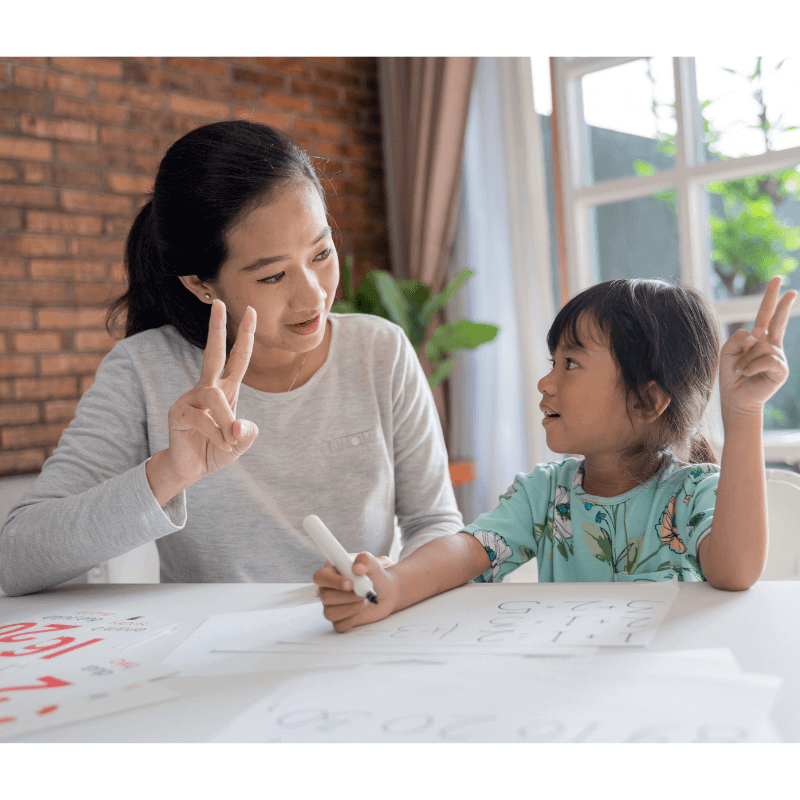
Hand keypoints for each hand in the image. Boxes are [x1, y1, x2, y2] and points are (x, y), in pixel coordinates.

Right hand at [149, 300, 258, 500]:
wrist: (191, 469)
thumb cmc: (217, 450)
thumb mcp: (240, 443)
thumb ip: (247, 433)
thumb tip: (239, 427)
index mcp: (226, 389)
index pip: (237, 357)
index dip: (245, 335)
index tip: (250, 311)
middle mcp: (207, 389)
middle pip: (213, 354)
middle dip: (216, 328)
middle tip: (218, 302)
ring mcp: (190, 399)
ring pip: (215, 399)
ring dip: (227, 423)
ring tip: (230, 442)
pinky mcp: (178, 413)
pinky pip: (203, 421)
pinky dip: (217, 436)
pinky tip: (220, 446)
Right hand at [313, 552, 396, 631]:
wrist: (386, 592)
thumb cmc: (375, 575)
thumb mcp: (372, 562)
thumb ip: (364, 560)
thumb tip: (356, 569)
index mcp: (331, 572)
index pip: (320, 576)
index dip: (332, 581)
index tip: (350, 583)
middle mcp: (328, 590)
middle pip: (325, 596)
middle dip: (348, 596)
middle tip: (363, 592)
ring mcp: (332, 606)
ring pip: (330, 613)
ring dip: (352, 607)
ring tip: (365, 600)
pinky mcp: (339, 620)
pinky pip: (339, 625)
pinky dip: (353, 619)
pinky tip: (361, 610)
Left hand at [719, 276, 796, 422]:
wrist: (735, 398)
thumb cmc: (731, 376)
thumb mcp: (727, 353)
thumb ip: (737, 338)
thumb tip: (756, 334)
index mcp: (758, 338)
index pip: (765, 315)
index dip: (771, 298)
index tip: (778, 280)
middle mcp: (770, 345)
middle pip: (778, 321)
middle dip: (783, 305)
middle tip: (792, 290)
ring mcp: (777, 357)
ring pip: (760, 346)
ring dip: (745, 359)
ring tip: (740, 371)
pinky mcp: (781, 369)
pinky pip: (765, 359)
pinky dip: (751, 366)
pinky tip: (747, 374)